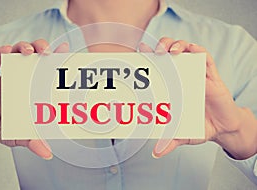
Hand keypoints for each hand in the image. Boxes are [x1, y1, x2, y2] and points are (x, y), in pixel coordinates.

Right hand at [0, 39, 68, 161]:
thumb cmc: (6, 128)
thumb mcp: (22, 135)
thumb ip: (34, 142)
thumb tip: (47, 154)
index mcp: (35, 88)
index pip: (48, 68)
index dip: (57, 57)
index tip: (66, 50)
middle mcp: (24, 78)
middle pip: (35, 54)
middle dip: (42, 47)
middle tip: (48, 52)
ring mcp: (8, 75)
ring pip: (17, 51)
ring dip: (25, 46)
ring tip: (30, 51)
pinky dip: (1, 53)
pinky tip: (6, 52)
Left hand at [139, 37, 256, 159]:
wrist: (222, 128)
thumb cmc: (200, 127)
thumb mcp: (182, 134)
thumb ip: (169, 141)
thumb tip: (156, 153)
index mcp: (172, 86)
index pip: (159, 66)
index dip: (149, 56)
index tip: (139, 50)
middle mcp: (182, 76)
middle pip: (169, 52)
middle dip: (161, 46)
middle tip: (155, 52)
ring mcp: (196, 74)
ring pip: (186, 49)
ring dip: (177, 45)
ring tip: (170, 51)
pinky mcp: (211, 75)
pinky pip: (205, 58)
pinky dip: (197, 51)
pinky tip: (191, 52)